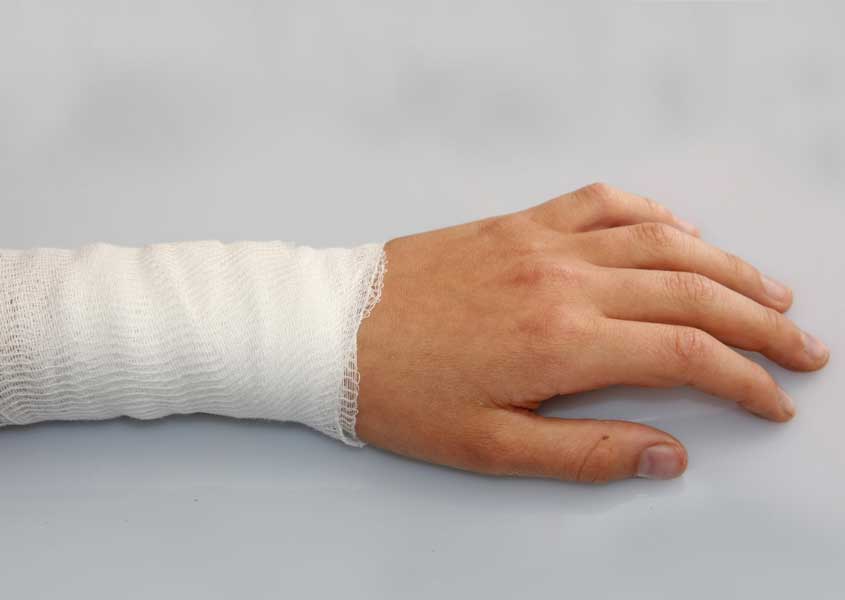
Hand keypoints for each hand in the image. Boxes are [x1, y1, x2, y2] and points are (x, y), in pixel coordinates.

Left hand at [355, 183, 829, 482]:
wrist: (330, 330)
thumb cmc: (402, 395)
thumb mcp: (490, 447)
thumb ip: (586, 452)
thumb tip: (667, 454)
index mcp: (562, 342)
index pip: (686, 355)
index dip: (744, 379)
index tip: (775, 400)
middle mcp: (565, 280)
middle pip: (691, 292)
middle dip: (759, 320)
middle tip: (802, 345)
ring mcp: (542, 242)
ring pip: (660, 241)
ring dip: (723, 264)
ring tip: (766, 289)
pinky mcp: (517, 223)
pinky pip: (600, 203)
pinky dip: (651, 213)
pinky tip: (677, 230)